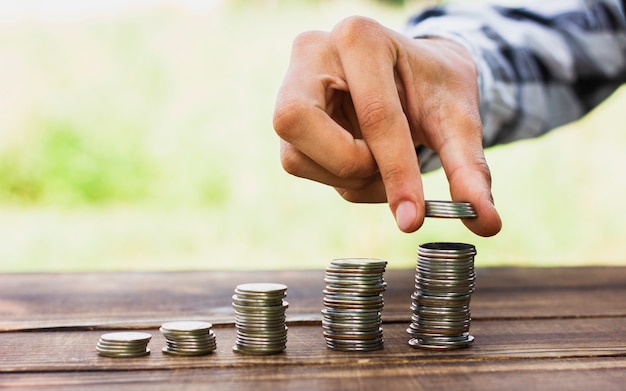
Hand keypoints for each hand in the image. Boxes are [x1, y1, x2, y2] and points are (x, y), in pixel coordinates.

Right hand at [273, 16, 500, 236]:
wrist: (415, 73)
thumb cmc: (434, 87)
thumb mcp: (458, 120)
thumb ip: (469, 169)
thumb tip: (487, 223)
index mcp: (361, 37)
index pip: (375, 114)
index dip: (396, 172)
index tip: (413, 218)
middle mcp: (313, 52)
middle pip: (298, 123)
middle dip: (348, 164)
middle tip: (381, 167)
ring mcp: (290, 83)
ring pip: (295, 154)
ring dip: (344, 177)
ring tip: (380, 162)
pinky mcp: (287, 114)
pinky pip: (297, 163)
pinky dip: (336, 178)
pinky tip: (363, 161)